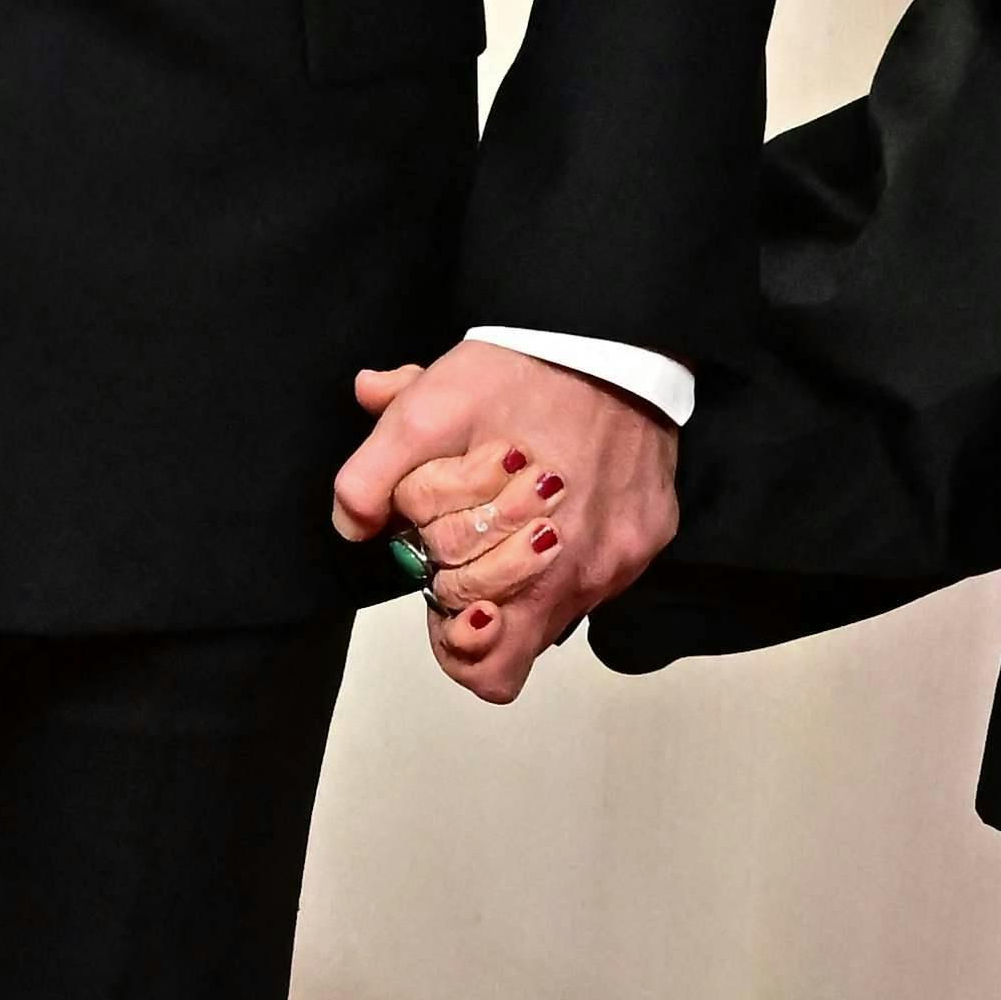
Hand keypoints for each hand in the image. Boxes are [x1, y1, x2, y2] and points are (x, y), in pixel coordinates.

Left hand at [329, 345, 677, 708]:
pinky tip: (556, 493)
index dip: (454, 638)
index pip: (488, 667)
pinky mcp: (650, 533)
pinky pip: (601, 568)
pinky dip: (569, 542)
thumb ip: (373, 474)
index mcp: (533, 568)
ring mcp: (623, 558)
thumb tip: (350, 524)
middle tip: (467, 525)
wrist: (612, 332)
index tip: (444, 590)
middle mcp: (587, 577)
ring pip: (557, 602)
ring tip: (508, 507)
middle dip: (476, 587)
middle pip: (513, 631)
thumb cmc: (524, 372)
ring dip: (521, 569)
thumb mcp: (429, 409)